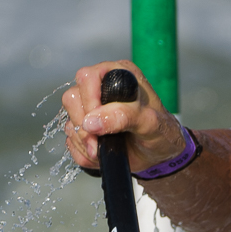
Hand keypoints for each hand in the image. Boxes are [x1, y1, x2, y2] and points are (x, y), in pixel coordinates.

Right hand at [62, 61, 188, 174]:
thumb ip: (123, 116)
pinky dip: (83, 154)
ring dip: (84, 142)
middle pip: (71, 99)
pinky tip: (102, 155)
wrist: (159, 156)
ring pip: (69, 122)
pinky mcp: (86, 130)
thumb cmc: (161, 132)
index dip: (89, 100)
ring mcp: (90, 110)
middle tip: (100, 143)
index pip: (87, 77)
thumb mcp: (149, 122)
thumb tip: (91, 122)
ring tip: (105, 150)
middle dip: (84, 126)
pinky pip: (71, 142)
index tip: (98, 122)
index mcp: (117, 75)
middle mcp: (100, 88)